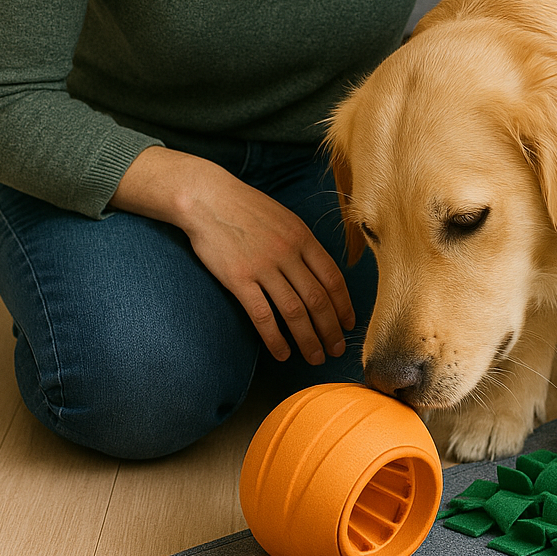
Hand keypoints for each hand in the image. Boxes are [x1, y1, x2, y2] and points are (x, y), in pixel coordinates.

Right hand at [112, 147, 355, 361]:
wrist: (208, 198)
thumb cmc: (247, 208)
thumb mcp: (285, 218)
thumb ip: (303, 244)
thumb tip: (320, 273)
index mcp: (303, 237)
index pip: (332, 277)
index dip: (343, 305)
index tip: (349, 324)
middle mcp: (288, 253)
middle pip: (318, 299)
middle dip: (331, 329)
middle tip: (336, 350)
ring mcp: (263, 266)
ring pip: (294, 311)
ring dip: (308, 339)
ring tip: (315, 357)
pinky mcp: (238, 279)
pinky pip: (262, 316)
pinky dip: (275, 338)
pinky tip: (282, 353)